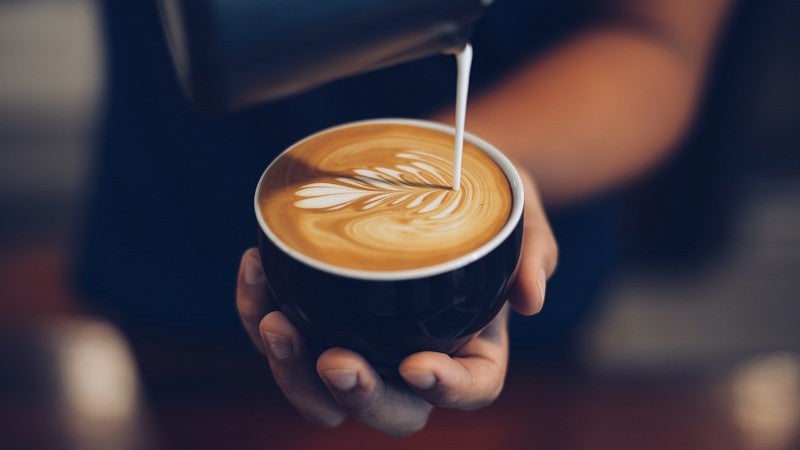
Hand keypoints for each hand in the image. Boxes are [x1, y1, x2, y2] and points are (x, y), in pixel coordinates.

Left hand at [236, 168, 556, 435]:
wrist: (438, 178)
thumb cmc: (485, 205)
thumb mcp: (522, 216)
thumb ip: (533, 251)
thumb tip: (531, 296)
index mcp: (473, 347)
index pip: (470, 388)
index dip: (445, 389)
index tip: (418, 365)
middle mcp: (416, 358)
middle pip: (389, 408)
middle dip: (357, 394)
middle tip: (334, 360)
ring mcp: (365, 343)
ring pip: (322, 392)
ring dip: (292, 371)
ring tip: (276, 321)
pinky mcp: (321, 316)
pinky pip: (284, 334)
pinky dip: (259, 311)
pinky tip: (255, 268)